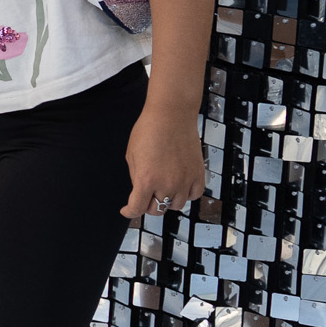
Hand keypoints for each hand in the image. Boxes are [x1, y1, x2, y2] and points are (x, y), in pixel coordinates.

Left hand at [121, 104, 207, 222]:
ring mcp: (185, 181)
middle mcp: (167, 184)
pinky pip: (194, 195)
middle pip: (157, 210)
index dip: (130, 212)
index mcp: (146, 180)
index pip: (137, 209)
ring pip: (176, 205)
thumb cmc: (149, 130)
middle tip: (146, 196)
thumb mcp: (132, 156)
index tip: (127, 210)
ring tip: (163, 187)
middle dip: (148, 205)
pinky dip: (186, 194)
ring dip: (168, 200)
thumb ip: (136, 178)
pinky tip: (180, 185)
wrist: (171, 115)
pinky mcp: (198, 174)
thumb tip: (140, 191)